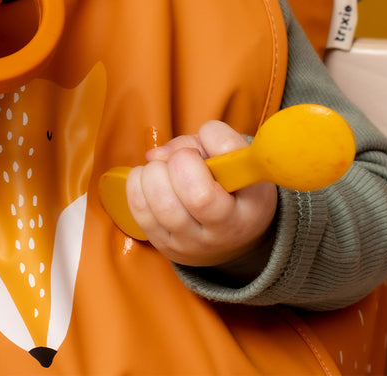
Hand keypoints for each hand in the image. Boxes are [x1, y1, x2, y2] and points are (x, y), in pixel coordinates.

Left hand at [125, 120, 277, 269]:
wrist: (235, 232)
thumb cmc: (236, 185)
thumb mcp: (239, 158)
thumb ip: (209, 140)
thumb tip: (158, 155)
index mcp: (248, 212)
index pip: (210, 189)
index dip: (198, 156)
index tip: (202, 152)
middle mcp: (221, 235)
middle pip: (186, 199)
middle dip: (174, 164)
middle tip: (182, 159)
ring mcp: (190, 245)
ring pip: (159, 205)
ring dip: (153, 173)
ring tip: (165, 169)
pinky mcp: (165, 245)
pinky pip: (139, 211)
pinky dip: (137, 184)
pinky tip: (152, 179)